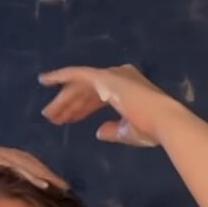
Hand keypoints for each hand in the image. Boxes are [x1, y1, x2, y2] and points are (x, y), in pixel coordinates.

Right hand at [0, 121, 68, 191]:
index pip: (13, 165)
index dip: (31, 174)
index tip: (46, 186)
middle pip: (25, 163)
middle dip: (46, 174)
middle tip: (64, 188)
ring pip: (24, 163)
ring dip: (45, 175)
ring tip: (62, 187)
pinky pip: (13, 166)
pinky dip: (30, 175)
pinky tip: (44, 184)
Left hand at [38, 63, 169, 146]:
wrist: (162, 121)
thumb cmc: (151, 129)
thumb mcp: (129, 132)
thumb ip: (114, 130)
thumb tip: (99, 132)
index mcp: (127, 90)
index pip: (99, 97)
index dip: (83, 109)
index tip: (69, 120)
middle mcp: (119, 77)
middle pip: (87, 91)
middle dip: (70, 105)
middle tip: (52, 118)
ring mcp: (112, 75)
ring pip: (80, 86)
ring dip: (63, 100)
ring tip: (48, 114)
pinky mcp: (104, 76)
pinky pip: (77, 74)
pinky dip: (60, 76)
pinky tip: (44, 80)